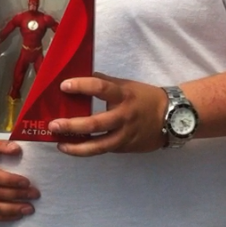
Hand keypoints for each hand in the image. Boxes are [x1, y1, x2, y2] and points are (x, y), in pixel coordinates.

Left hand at [48, 73, 166, 156]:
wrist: (172, 118)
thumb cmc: (144, 98)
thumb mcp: (126, 85)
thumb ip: (105, 83)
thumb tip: (80, 76)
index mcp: (123, 96)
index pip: (101, 88)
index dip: (82, 86)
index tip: (64, 86)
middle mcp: (123, 116)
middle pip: (95, 124)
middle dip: (72, 126)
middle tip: (53, 125)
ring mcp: (125, 135)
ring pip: (98, 145)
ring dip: (77, 147)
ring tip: (60, 145)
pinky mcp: (125, 148)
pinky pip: (104, 149)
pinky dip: (87, 150)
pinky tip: (74, 148)